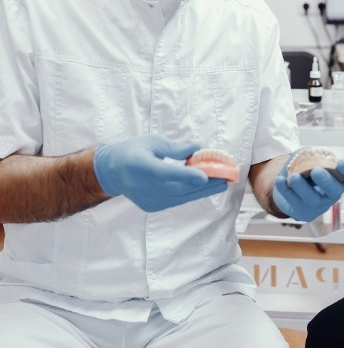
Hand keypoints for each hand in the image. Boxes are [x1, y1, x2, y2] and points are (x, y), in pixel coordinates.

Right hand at [93, 135, 227, 211]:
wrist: (112, 171)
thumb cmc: (133, 151)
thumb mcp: (152, 142)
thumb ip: (175, 148)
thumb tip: (197, 147)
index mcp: (141, 166)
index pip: (166, 173)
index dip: (186, 176)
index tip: (205, 176)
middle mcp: (144, 186)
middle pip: (178, 188)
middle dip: (205, 184)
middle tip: (226, 178)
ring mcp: (147, 199)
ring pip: (180, 197)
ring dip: (202, 191)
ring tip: (222, 184)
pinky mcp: (152, 206)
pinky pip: (176, 201)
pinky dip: (191, 194)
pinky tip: (205, 188)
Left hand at [273, 154, 343, 221]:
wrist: (292, 187)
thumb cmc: (306, 170)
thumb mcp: (311, 157)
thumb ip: (311, 154)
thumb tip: (306, 154)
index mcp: (339, 178)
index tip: (341, 162)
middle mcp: (332, 193)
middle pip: (334, 190)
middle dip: (325, 181)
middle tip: (316, 171)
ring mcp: (319, 204)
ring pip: (313, 200)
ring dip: (303, 188)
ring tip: (293, 177)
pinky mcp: (304, 212)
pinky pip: (295, 203)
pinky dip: (286, 191)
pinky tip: (280, 180)